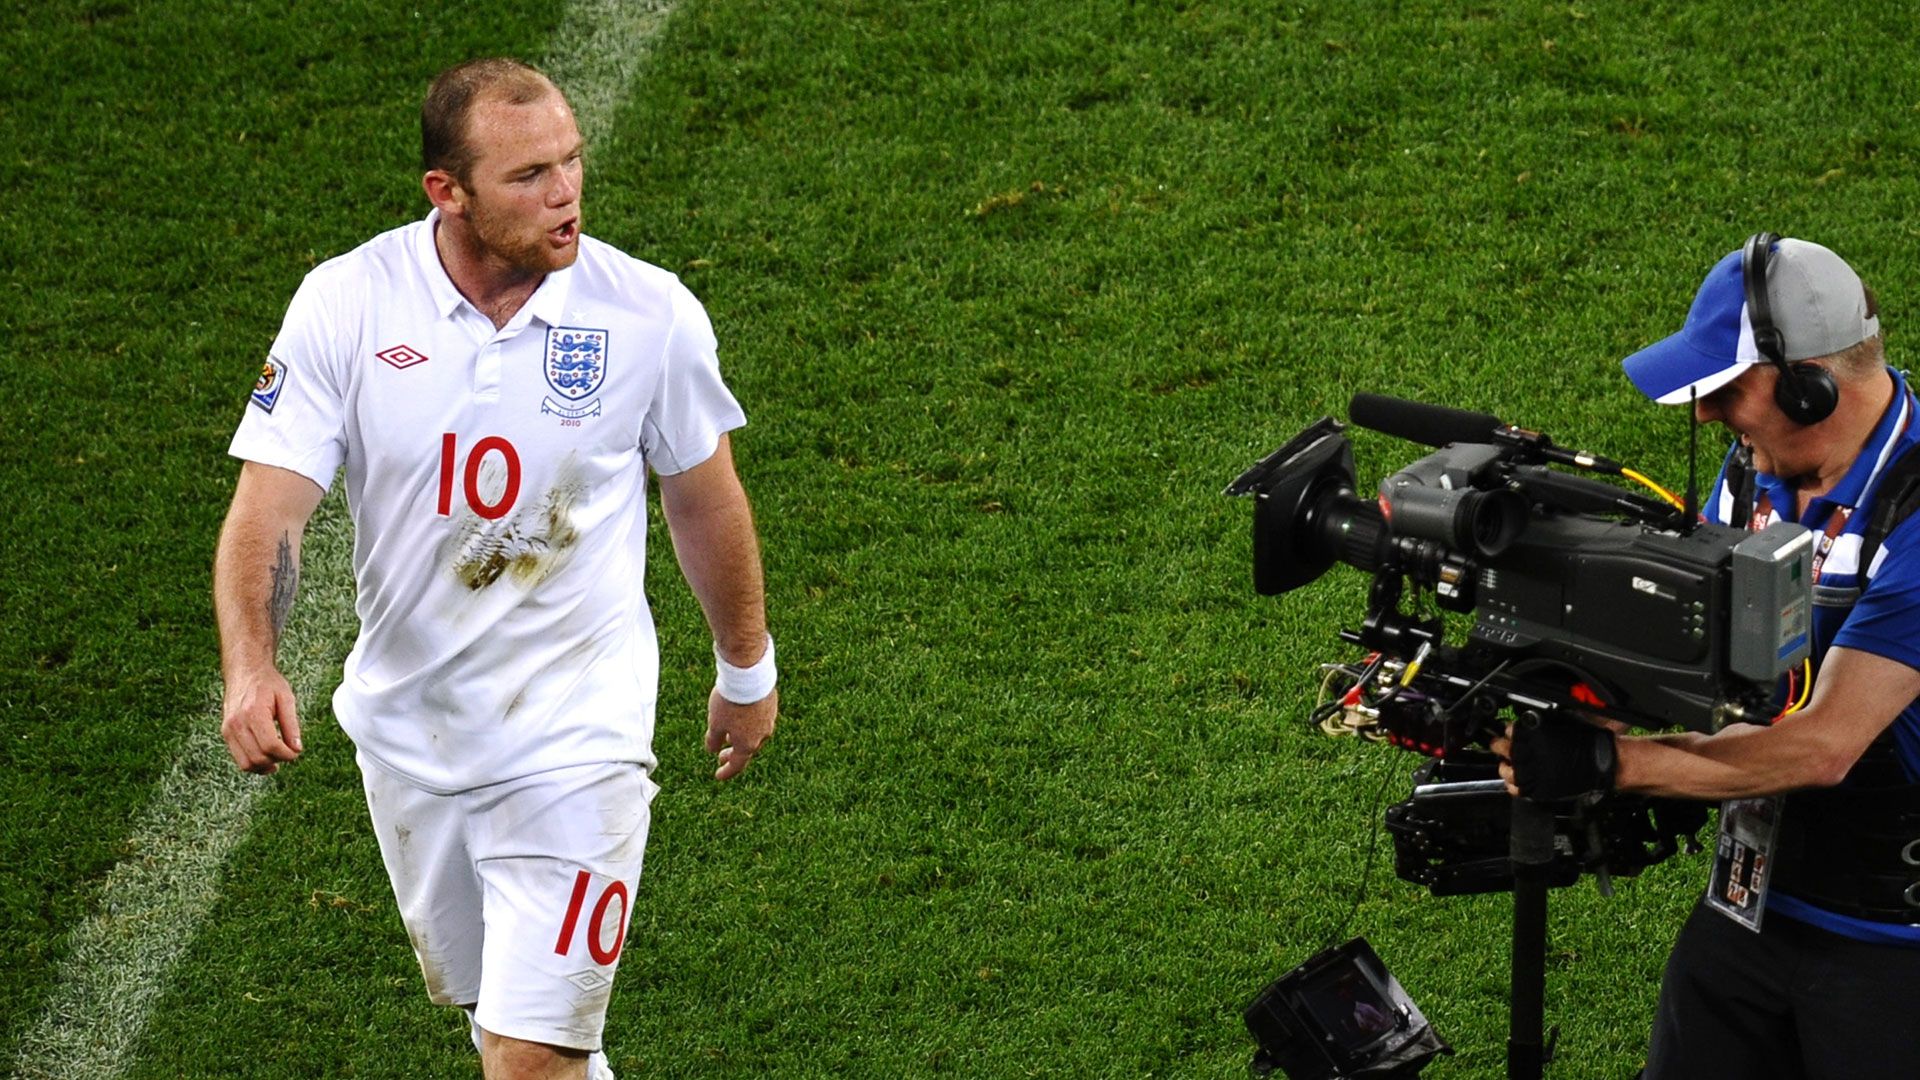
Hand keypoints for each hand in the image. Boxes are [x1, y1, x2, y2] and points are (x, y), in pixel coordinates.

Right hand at [220, 667, 302, 774]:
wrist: (245, 672)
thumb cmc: (267, 683)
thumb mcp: (286, 698)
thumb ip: (292, 725)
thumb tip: (297, 748)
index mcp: (253, 713)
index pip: (270, 745)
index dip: (286, 755)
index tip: (296, 753)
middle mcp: (237, 723)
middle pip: (258, 757)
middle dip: (277, 761)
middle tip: (289, 754)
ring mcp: (228, 730)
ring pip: (246, 763)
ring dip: (264, 766)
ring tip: (278, 758)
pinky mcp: (225, 734)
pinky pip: (239, 759)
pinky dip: (254, 763)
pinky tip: (266, 758)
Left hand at [707, 687, 777, 780]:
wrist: (749, 676)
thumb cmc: (730, 702)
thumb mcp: (715, 723)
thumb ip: (713, 740)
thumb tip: (712, 750)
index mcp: (747, 744)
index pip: (737, 764)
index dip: (726, 771)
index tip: (718, 775)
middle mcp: (762, 736)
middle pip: (747, 750)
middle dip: (733, 754)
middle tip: (721, 755)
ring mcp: (769, 720)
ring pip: (754, 735)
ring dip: (741, 738)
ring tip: (729, 734)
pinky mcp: (772, 705)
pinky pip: (759, 721)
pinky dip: (749, 724)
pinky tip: (740, 716)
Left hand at [1491, 717, 1616, 800]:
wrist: (1601, 762)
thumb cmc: (1585, 740)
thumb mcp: (1558, 722)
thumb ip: (1536, 723)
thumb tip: (1522, 724)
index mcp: (1532, 733)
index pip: (1508, 730)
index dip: (1510, 731)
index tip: (1511, 733)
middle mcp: (1527, 753)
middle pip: (1500, 748)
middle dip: (1500, 745)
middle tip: (1502, 745)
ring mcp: (1530, 773)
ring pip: (1504, 769)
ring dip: (1505, 765)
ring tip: (1510, 763)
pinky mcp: (1536, 790)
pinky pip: (1515, 789)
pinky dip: (1513, 784)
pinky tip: (1518, 779)